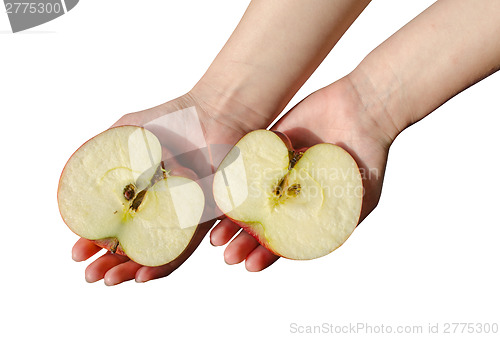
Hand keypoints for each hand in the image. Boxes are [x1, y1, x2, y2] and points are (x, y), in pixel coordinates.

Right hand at [71, 89, 249, 284]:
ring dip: (130, 270)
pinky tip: (142, 275)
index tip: (77, 252)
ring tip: (109, 280)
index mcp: (143, 192)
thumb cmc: (175, 118)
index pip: (116, 225)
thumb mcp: (128, 132)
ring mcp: (183, 216)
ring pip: (155, 252)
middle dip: (108, 262)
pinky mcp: (205, 219)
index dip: (93, 241)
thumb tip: (77, 184)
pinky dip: (163, 263)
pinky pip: (185, 247)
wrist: (215, 114)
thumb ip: (103, 154)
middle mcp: (162, 208)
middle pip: (133, 244)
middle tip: (89, 273)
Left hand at [210, 77, 395, 269]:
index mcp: (306, 211)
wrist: (363, 111)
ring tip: (217, 236)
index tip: (250, 265)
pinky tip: (219, 196)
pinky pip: (243, 164)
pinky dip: (231, 181)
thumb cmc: (367, 159)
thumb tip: (305, 253)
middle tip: (227, 255)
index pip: (281, 238)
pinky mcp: (267, 146)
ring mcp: (276, 171)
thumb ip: (335, 225)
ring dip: (231, 218)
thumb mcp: (360, 201)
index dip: (266, 254)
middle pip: (260, 223)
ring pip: (247, 198)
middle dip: (243, 241)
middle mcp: (289, 194)